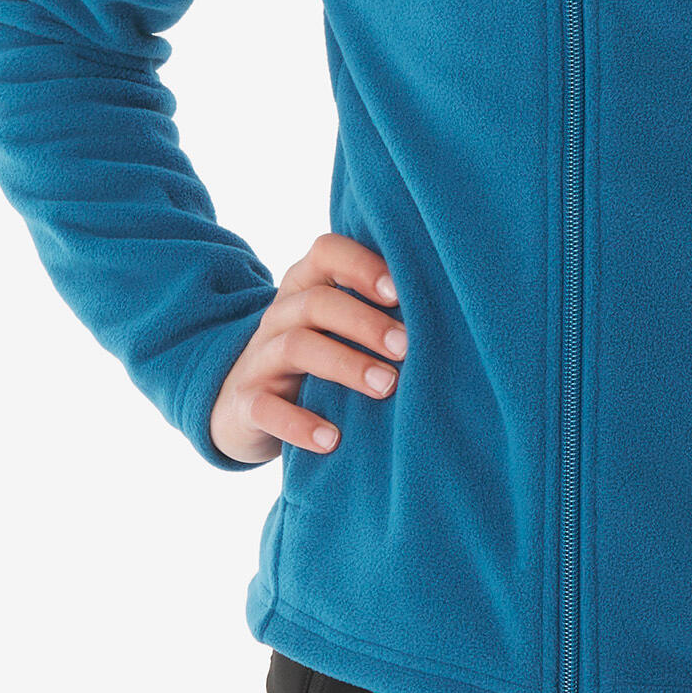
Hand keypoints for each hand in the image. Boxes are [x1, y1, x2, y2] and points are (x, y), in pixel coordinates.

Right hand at [207, 233, 404, 466]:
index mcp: (306, 285)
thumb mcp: (336, 327)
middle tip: (407, 347)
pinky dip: (300, 423)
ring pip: (296, 346)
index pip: (327, 253)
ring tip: (386, 387)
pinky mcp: (246, 403)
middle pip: (318, 302)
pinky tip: (332, 439)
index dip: (363, 266)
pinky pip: (267, 408)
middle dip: (366, 322)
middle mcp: (280, 315)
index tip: (401, 292)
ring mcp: (260, 358)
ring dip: (346, 365)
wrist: (241, 404)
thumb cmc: (315, 358)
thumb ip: (376, 310)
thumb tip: (451, 311)